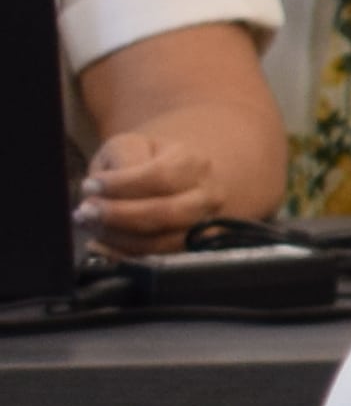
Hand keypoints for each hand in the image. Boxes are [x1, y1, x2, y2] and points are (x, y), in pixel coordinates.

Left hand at [75, 128, 244, 254]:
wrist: (170, 180)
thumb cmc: (143, 161)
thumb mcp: (130, 145)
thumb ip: (123, 159)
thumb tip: (108, 191)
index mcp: (194, 163)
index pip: (160, 176)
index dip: (122, 185)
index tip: (90, 186)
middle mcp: (209, 195)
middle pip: (167, 212)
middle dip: (120, 216)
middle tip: (85, 212)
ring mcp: (207, 226)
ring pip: (164, 241)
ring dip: (120, 237)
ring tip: (92, 226)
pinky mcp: (195, 250)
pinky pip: (159, 260)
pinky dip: (126, 256)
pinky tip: (103, 245)